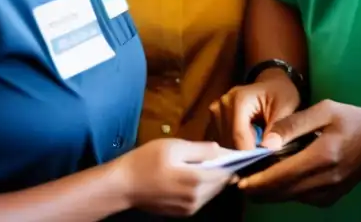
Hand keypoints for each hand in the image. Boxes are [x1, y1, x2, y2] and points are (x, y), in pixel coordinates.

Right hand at [119, 138, 233, 216]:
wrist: (123, 186)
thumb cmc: (147, 160)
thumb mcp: (174, 146)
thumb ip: (201, 149)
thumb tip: (221, 150)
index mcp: (196, 179)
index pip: (225, 171)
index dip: (233, 161)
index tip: (238, 152)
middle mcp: (196, 197)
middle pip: (221, 183)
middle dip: (226, 170)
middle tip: (226, 156)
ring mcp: (189, 208)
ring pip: (213, 192)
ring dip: (215, 179)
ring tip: (212, 164)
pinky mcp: (183, 213)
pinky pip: (202, 199)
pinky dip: (205, 188)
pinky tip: (198, 176)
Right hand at [210, 69, 300, 149]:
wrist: (272, 84)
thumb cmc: (281, 94)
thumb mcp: (288, 108)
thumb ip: (282, 127)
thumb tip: (269, 147)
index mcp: (238, 100)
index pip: (239, 137)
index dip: (250, 154)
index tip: (262, 163)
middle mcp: (221, 105)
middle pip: (228, 142)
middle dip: (244, 154)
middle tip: (261, 155)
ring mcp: (214, 112)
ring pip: (222, 145)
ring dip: (238, 152)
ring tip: (255, 147)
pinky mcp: (213, 120)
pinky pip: (219, 142)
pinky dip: (232, 148)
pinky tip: (245, 146)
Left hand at [237, 99, 360, 206]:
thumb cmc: (352, 119)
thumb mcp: (324, 110)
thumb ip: (293, 124)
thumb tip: (266, 142)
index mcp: (322, 156)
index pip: (281, 176)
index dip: (256, 181)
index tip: (237, 179)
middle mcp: (325, 180)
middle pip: (281, 192)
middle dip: (258, 188)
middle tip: (239, 179)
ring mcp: (330, 192)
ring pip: (289, 198)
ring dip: (270, 191)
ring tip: (254, 177)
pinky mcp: (332, 198)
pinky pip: (301, 198)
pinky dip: (286, 191)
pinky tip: (280, 178)